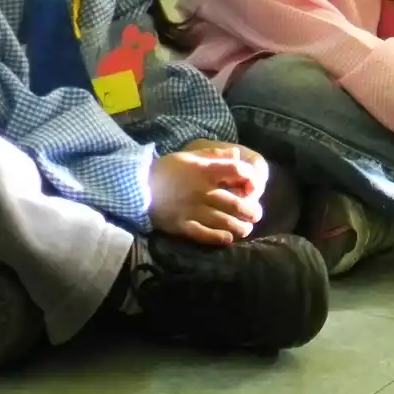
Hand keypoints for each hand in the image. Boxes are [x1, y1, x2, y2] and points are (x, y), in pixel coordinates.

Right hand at [149, 146, 265, 245]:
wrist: (137, 187)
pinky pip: (204, 234)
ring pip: (224, 221)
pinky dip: (218, 238)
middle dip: (251, 210)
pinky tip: (227, 239)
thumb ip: (214, 155)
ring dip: (240, 227)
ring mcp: (192, 210)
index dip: (250, 178)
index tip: (254, 186)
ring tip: (246, 229)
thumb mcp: (190, 156)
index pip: (236, 171)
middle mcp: (202, 191)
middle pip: (235, 202)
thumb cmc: (167, 169)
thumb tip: (237, 154)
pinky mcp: (182, 225)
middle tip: (256, 215)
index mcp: (205, 170)